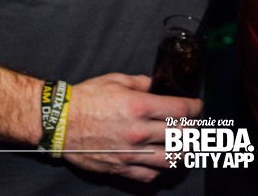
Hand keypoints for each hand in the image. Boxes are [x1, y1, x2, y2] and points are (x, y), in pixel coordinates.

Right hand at [62, 73, 200, 181]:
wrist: (60, 122)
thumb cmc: (86, 98)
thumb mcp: (116, 80)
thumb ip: (143, 82)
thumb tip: (158, 85)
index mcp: (139, 107)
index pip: (181, 111)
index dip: (196, 108)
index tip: (197, 106)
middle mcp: (138, 132)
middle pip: (182, 136)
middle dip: (193, 129)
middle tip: (192, 125)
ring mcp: (131, 154)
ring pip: (171, 159)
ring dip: (182, 151)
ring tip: (182, 144)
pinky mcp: (121, 169)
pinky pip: (150, 175)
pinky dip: (159, 169)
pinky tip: (160, 159)